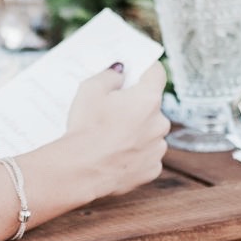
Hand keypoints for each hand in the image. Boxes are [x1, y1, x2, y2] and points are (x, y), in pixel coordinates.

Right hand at [57, 63, 169, 198]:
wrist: (80, 170)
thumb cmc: (85, 128)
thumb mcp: (90, 90)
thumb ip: (110, 75)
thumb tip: (120, 72)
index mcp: (148, 99)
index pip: (157, 73)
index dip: (145, 69)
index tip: (136, 71)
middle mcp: (160, 122)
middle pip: (152, 106)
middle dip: (136, 106)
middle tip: (113, 111)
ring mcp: (158, 148)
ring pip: (151, 132)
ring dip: (138, 132)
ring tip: (112, 138)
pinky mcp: (152, 169)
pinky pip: (147, 155)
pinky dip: (136, 155)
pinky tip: (116, 155)